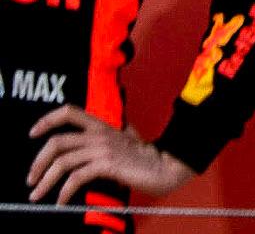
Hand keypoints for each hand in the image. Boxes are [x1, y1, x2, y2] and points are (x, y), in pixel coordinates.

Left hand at [27, 107, 191, 202]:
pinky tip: (61, 202)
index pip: (69, 111)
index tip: (32, 133)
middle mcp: (99, 133)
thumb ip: (106, 136)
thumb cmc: (145, 156)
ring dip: (45, 181)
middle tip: (30, 180)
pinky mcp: (107, 165)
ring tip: (37, 195)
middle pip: (57, 141)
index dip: (47, 120)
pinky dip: (64, 192)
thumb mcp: (124, 138)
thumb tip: (87, 143)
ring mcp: (103, 148)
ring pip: (63, 161)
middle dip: (38, 162)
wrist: (164, 165)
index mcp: (101, 124)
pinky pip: (76, 178)